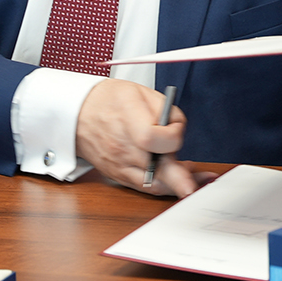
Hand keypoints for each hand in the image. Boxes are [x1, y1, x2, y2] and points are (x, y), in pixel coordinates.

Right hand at [75, 79, 201, 196]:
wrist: (78, 114)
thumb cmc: (110, 100)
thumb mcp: (141, 92)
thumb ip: (165, 111)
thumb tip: (179, 131)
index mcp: (128, 122)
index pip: (155, 139)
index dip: (172, 135)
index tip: (174, 129)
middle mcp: (122, 148)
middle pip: (157, 170)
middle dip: (183, 178)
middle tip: (204, 180)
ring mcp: (119, 166)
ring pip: (154, 185)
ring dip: (178, 184)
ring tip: (196, 179)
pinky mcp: (118, 176)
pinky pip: (145, 188)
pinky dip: (163, 186)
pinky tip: (177, 181)